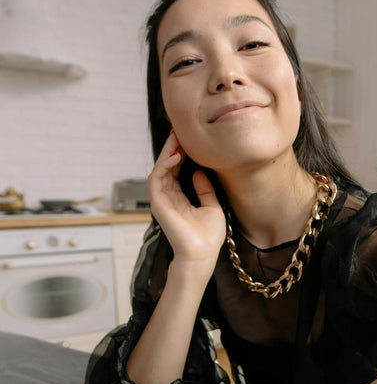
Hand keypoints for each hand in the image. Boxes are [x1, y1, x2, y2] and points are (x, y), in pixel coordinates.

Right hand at [148, 130, 225, 265]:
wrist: (202, 254)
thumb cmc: (208, 236)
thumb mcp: (212, 207)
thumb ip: (205, 189)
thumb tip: (200, 171)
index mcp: (180, 197)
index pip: (177, 170)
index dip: (181, 153)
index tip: (190, 138)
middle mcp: (169, 197)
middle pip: (167, 166)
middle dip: (173, 147)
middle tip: (180, 129)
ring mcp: (162, 200)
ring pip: (160, 169)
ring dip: (168, 152)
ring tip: (177, 137)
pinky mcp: (157, 204)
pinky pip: (156, 179)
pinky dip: (164, 166)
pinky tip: (174, 156)